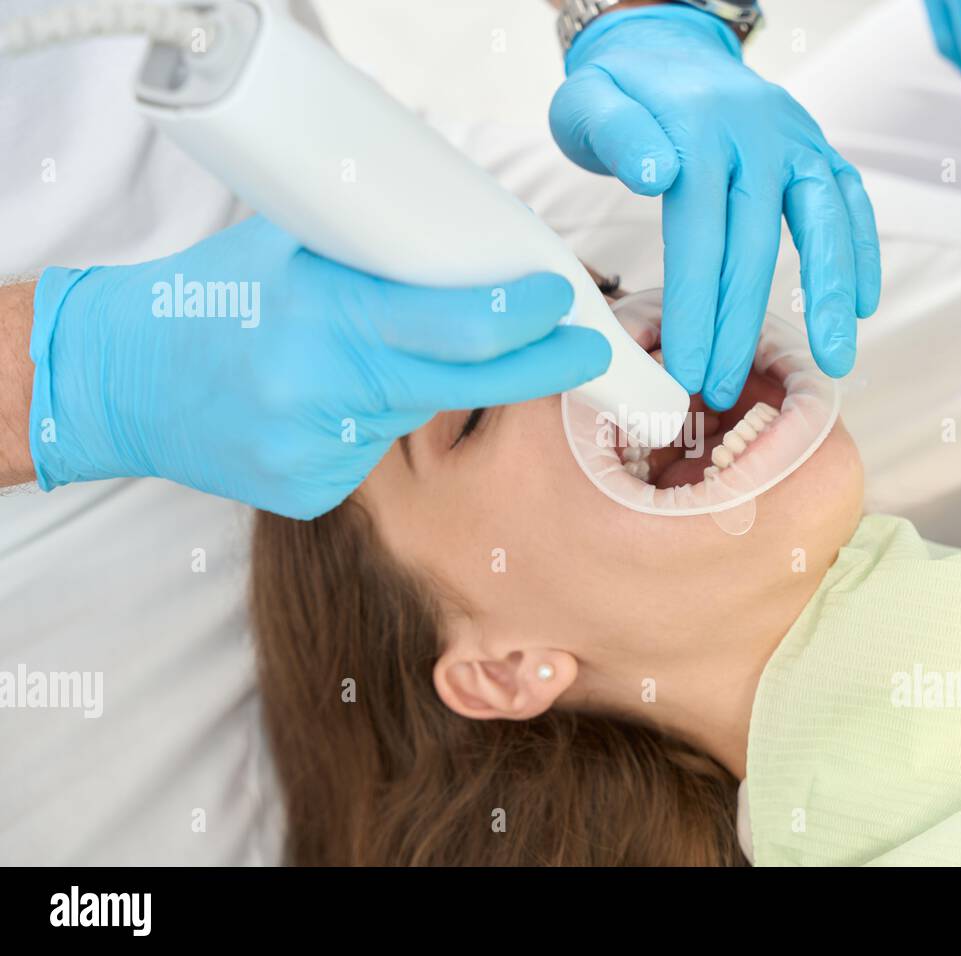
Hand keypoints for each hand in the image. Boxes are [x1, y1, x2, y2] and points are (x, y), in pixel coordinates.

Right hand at [28, 216, 609, 517]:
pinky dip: (370, 423)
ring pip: (415, 416)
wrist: (118, 380)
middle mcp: (322, 392)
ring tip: (353, 356)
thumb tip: (478, 252)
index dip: (523, 319)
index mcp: (320, 316)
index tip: (565, 303)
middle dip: (535, 366)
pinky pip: (375, 455)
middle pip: (463, 385)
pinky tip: (321, 403)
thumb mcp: (292, 249)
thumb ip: (378, 257)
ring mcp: (316, 454)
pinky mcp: (309, 495)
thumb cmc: (210, 297)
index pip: (457, 328)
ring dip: (422, 386)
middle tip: (584, 349)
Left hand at [549, 5, 879, 409]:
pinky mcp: (817, 147)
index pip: (699, 236)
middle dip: (739, 327)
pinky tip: (864, 306)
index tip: (685, 371)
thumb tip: (656, 174)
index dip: (695, 311)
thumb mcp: (588, 103)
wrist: (663, 45)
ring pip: (823, 222)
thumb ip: (616, 133)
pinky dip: (861, 252)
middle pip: (754, 245)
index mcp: (696, 127)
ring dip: (829, 296)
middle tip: (721, 389)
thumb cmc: (619, 94)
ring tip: (833, 361)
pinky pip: (850, 202)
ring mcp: (795, 138)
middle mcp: (757, 131)